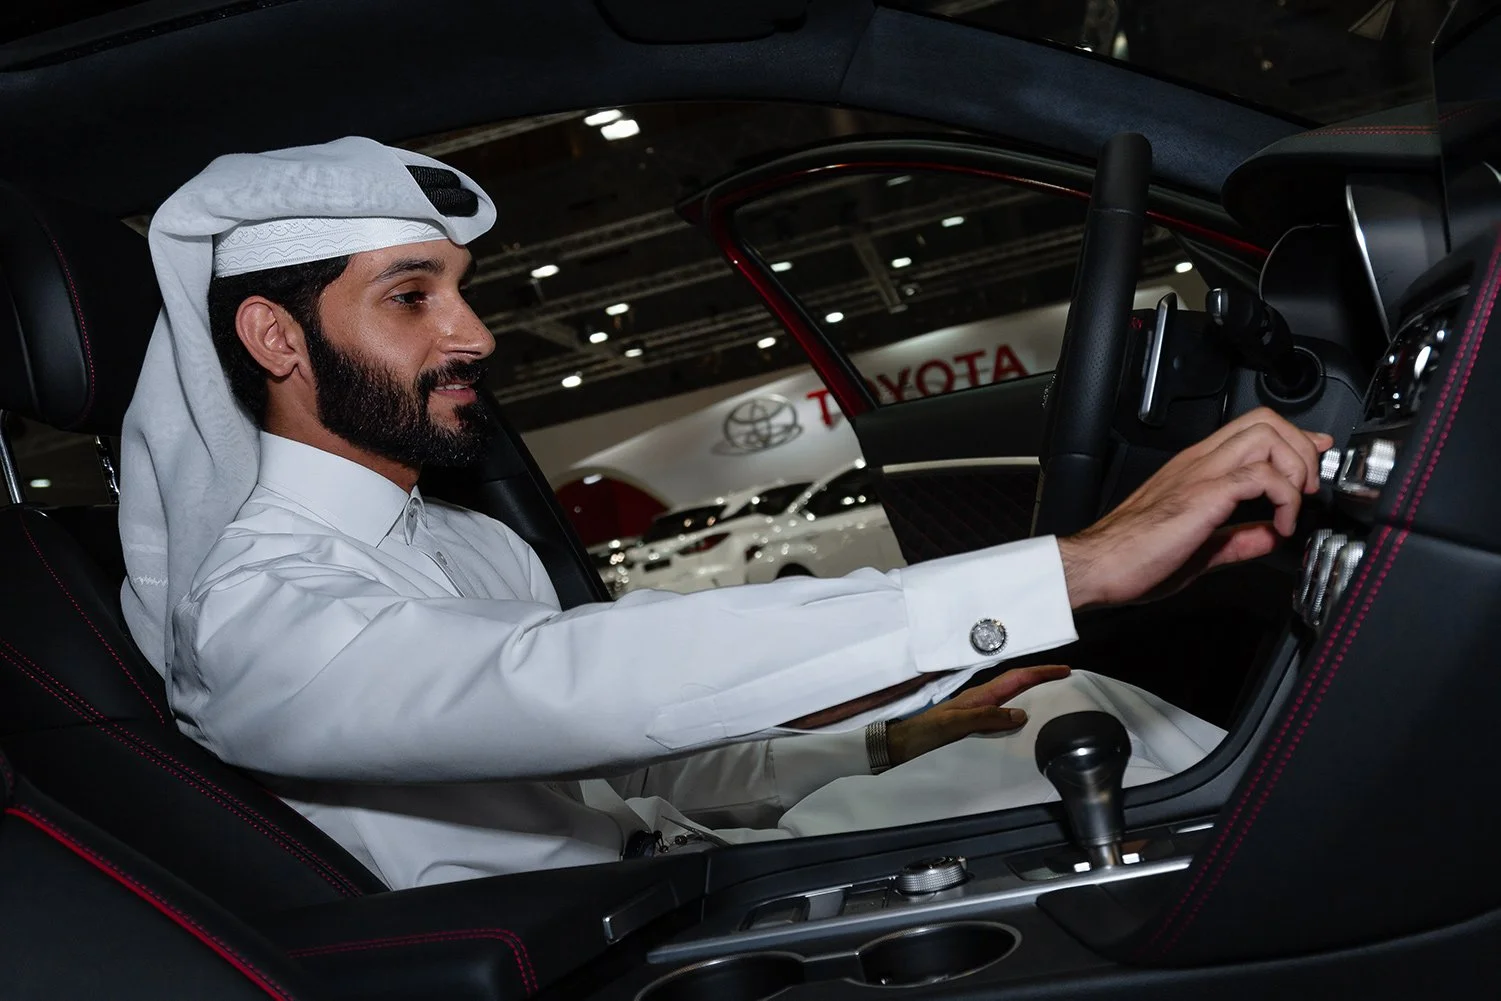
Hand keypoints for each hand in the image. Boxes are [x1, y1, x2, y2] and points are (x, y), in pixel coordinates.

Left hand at [886, 665, 1070, 765]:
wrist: (907, 742)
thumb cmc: (928, 731)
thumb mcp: (956, 724)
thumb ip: (986, 718)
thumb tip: (1021, 714)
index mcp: (981, 695)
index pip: (1016, 678)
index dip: (1041, 672)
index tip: (1064, 670)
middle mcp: (983, 698)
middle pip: (1017, 682)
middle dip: (1041, 677)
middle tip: (1065, 679)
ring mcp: (979, 709)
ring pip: (1012, 695)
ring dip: (1032, 691)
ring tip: (1053, 694)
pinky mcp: (976, 721)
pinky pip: (1004, 710)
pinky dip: (1020, 708)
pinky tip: (1025, 718)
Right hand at [1057, 407, 1333, 608]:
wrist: (1098, 565)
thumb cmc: (1132, 556)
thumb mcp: (1199, 549)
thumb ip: (1237, 539)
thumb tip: (1267, 537)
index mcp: (1195, 469)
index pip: (1252, 430)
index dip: (1293, 440)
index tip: (1313, 460)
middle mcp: (1198, 462)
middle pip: (1265, 420)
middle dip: (1301, 449)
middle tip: (1306, 487)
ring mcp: (1200, 473)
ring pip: (1266, 435)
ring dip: (1296, 467)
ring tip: (1295, 503)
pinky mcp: (1203, 495)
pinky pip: (1261, 475)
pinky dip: (1284, 498)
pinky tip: (1280, 526)